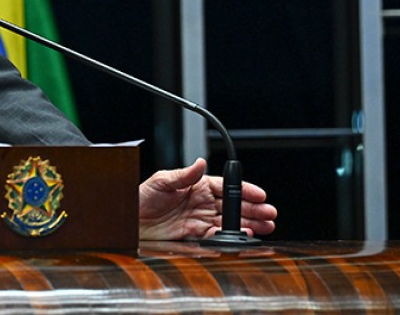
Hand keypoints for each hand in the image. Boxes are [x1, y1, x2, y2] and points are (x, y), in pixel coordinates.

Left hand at [138, 158, 276, 240]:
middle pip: (233, 205)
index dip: (244, 190)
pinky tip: (244, 235)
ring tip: (265, 226)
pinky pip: (217, 236)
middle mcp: (201, 202)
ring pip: (230, 221)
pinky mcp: (195, 235)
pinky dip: (232, 236)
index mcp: (196, 185)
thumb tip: (200, 162)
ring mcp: (200, 219)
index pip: (226, 186)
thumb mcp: (162, 181)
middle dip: (253, 209)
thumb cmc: (142, 197)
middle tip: (270, 213)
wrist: (130, 220)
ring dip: (248, 223)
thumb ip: (184, 175)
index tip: (260, 194)